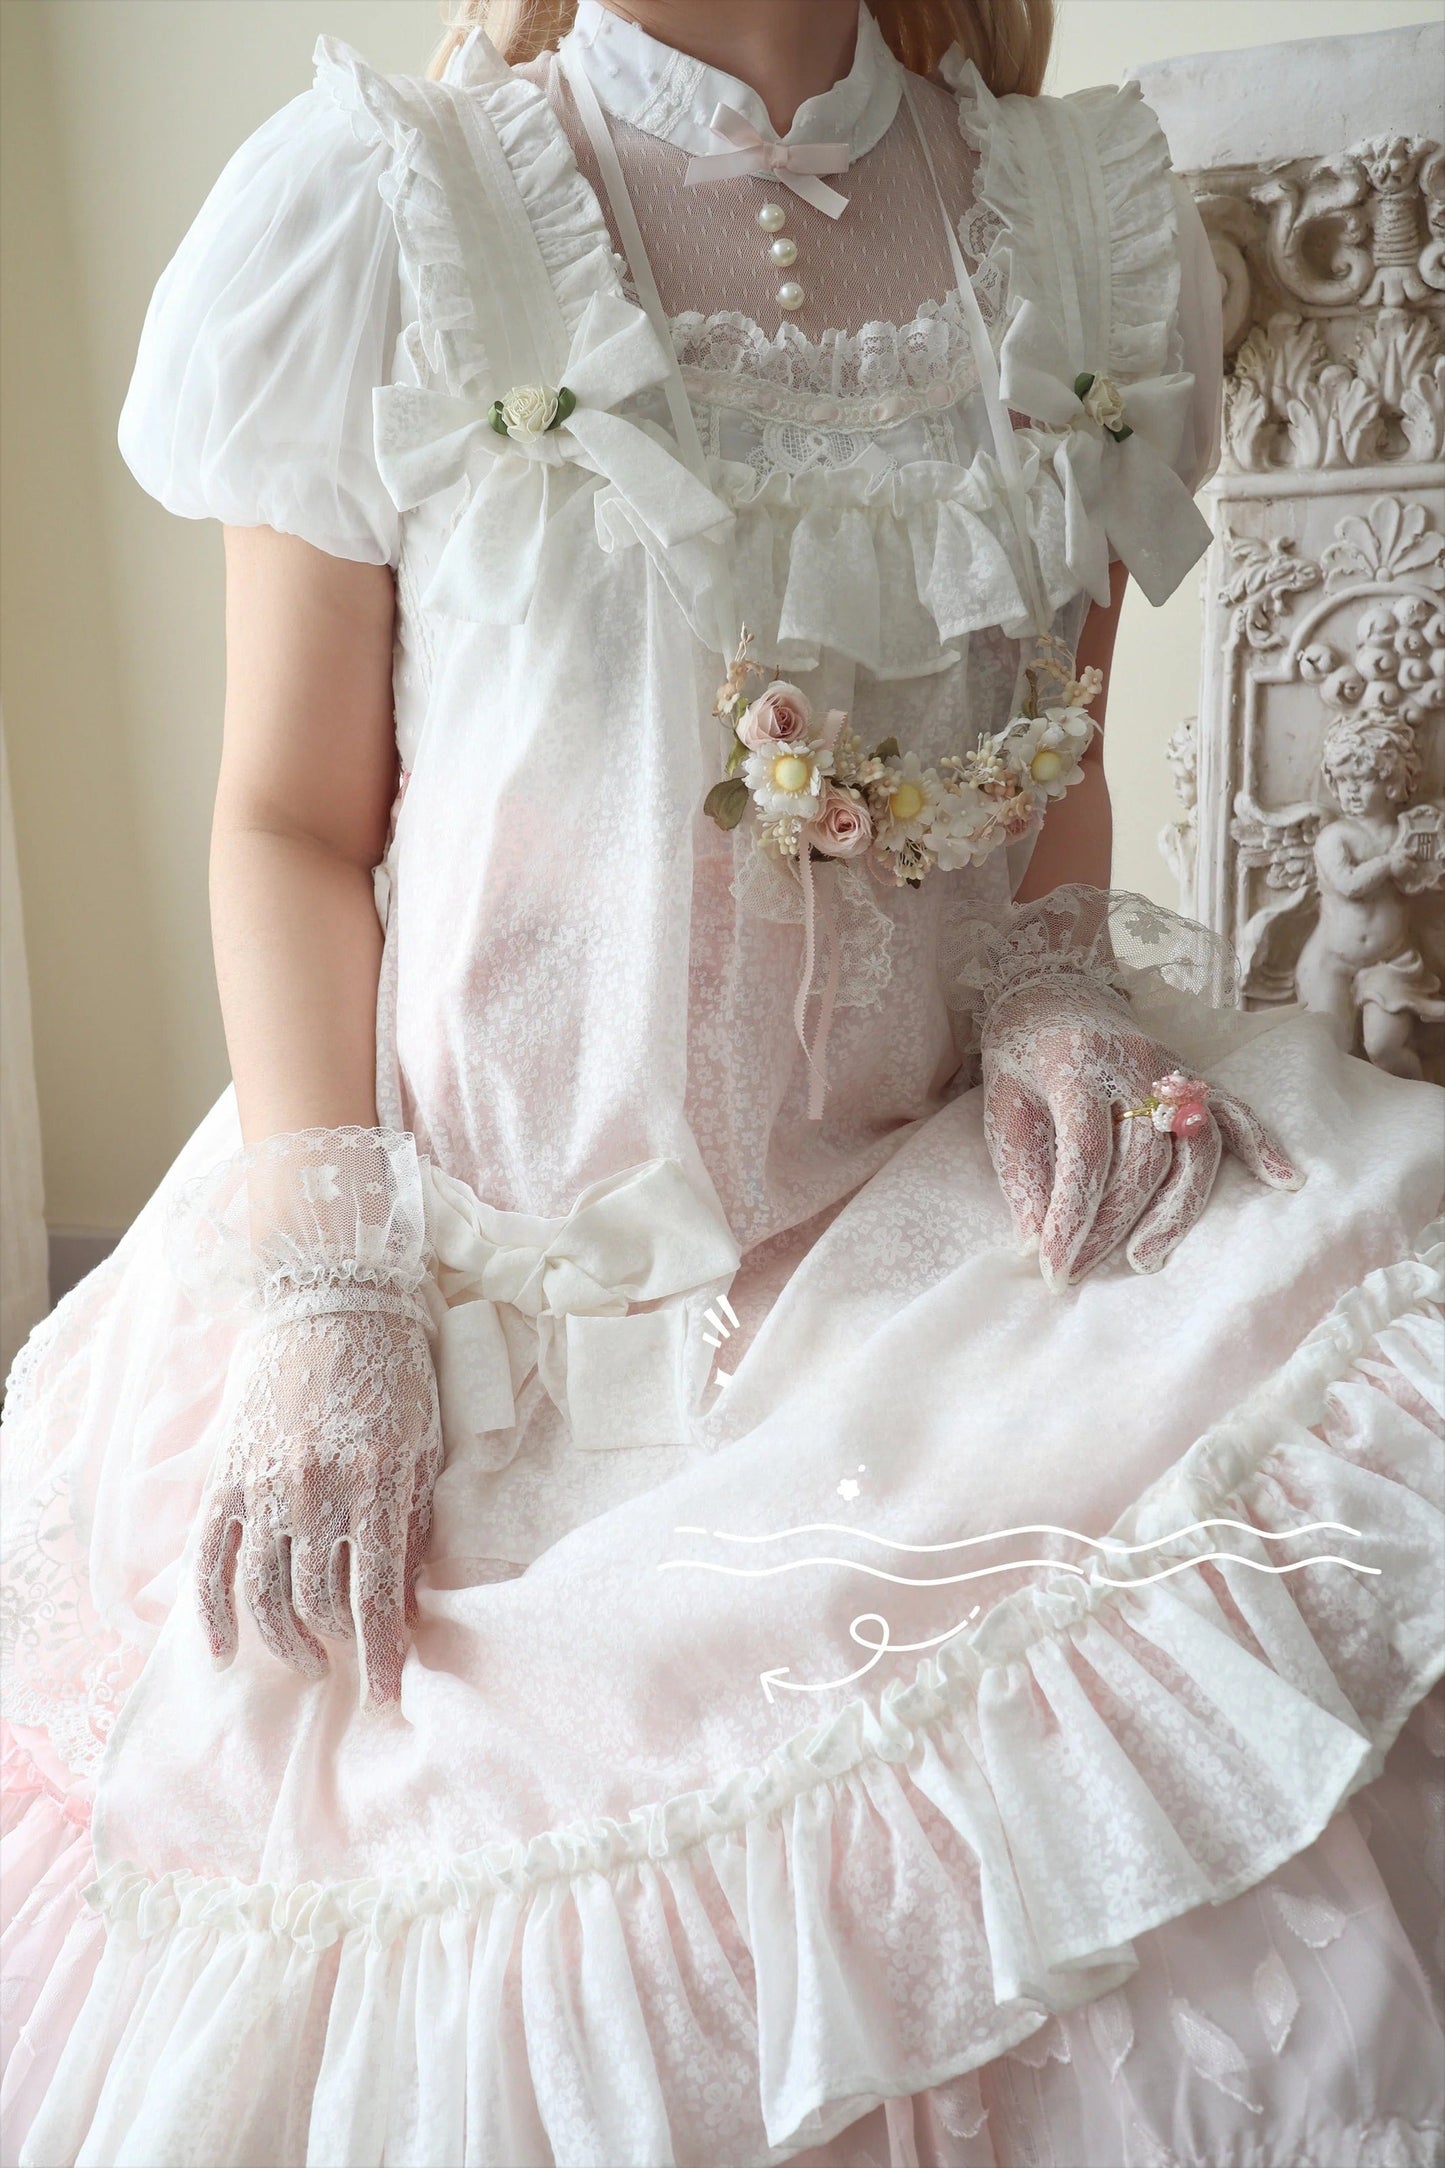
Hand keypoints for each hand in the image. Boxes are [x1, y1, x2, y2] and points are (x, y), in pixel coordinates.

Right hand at [197, 1294, 441, 1702]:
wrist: (329, 1296)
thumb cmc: (391, 1369)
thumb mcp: (420, 1442)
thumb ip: (413, 1521)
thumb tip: (409, 1600)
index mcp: (373, 1484)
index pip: (376, 1597)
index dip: (383, 1656)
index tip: (390, 1692)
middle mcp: (315, 1492)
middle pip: (318, 1602)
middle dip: (340, 1647)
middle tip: (352, 1663)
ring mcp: (263, 1486)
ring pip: (263, 1593)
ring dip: (284, 1641)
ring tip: (305, 1661)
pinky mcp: (225, 1476)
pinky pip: (208, 1558)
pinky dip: (211, 1610)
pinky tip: (222, 1647)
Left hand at [982, 970, 1300, 1287]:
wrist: (1050, 986)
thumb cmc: (1020, 1054)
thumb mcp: (1003, 1106)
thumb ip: (1022, 1172)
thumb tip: (1035, 1244)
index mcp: (1077, 1066)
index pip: (1085, 1154)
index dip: (1072, 1217)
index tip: (1056, 1268)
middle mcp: (1133, 1065)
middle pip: (1144, 1157)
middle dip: (1116, 1223)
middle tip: (1089, 1271)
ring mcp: (1171, 1068)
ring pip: (1195, 1144)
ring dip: (1178, 1209)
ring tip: (1148, 1259)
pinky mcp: (1192, 1074)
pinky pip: (1235, 1111)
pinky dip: (1262, 1145)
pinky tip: (1283, 1180)